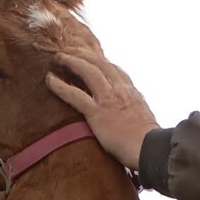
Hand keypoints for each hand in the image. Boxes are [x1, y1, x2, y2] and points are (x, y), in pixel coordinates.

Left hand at [46, 51, 158, 170]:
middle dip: (83, 54)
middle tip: (70, 50)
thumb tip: (131, 121)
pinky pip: (75, 95)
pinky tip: (50, 79)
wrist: (149, 149)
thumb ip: (135, 115)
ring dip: (71, 60)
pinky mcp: (97, 113)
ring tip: (58, 56)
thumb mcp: (145, 121)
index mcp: (132, 93)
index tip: (91, 58)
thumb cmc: (148, 143)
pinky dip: (60, 86)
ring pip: (88, 71)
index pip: (115, 70)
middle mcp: (120, 90)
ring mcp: (108, 99)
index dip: (101, 62)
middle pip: (100, 63)